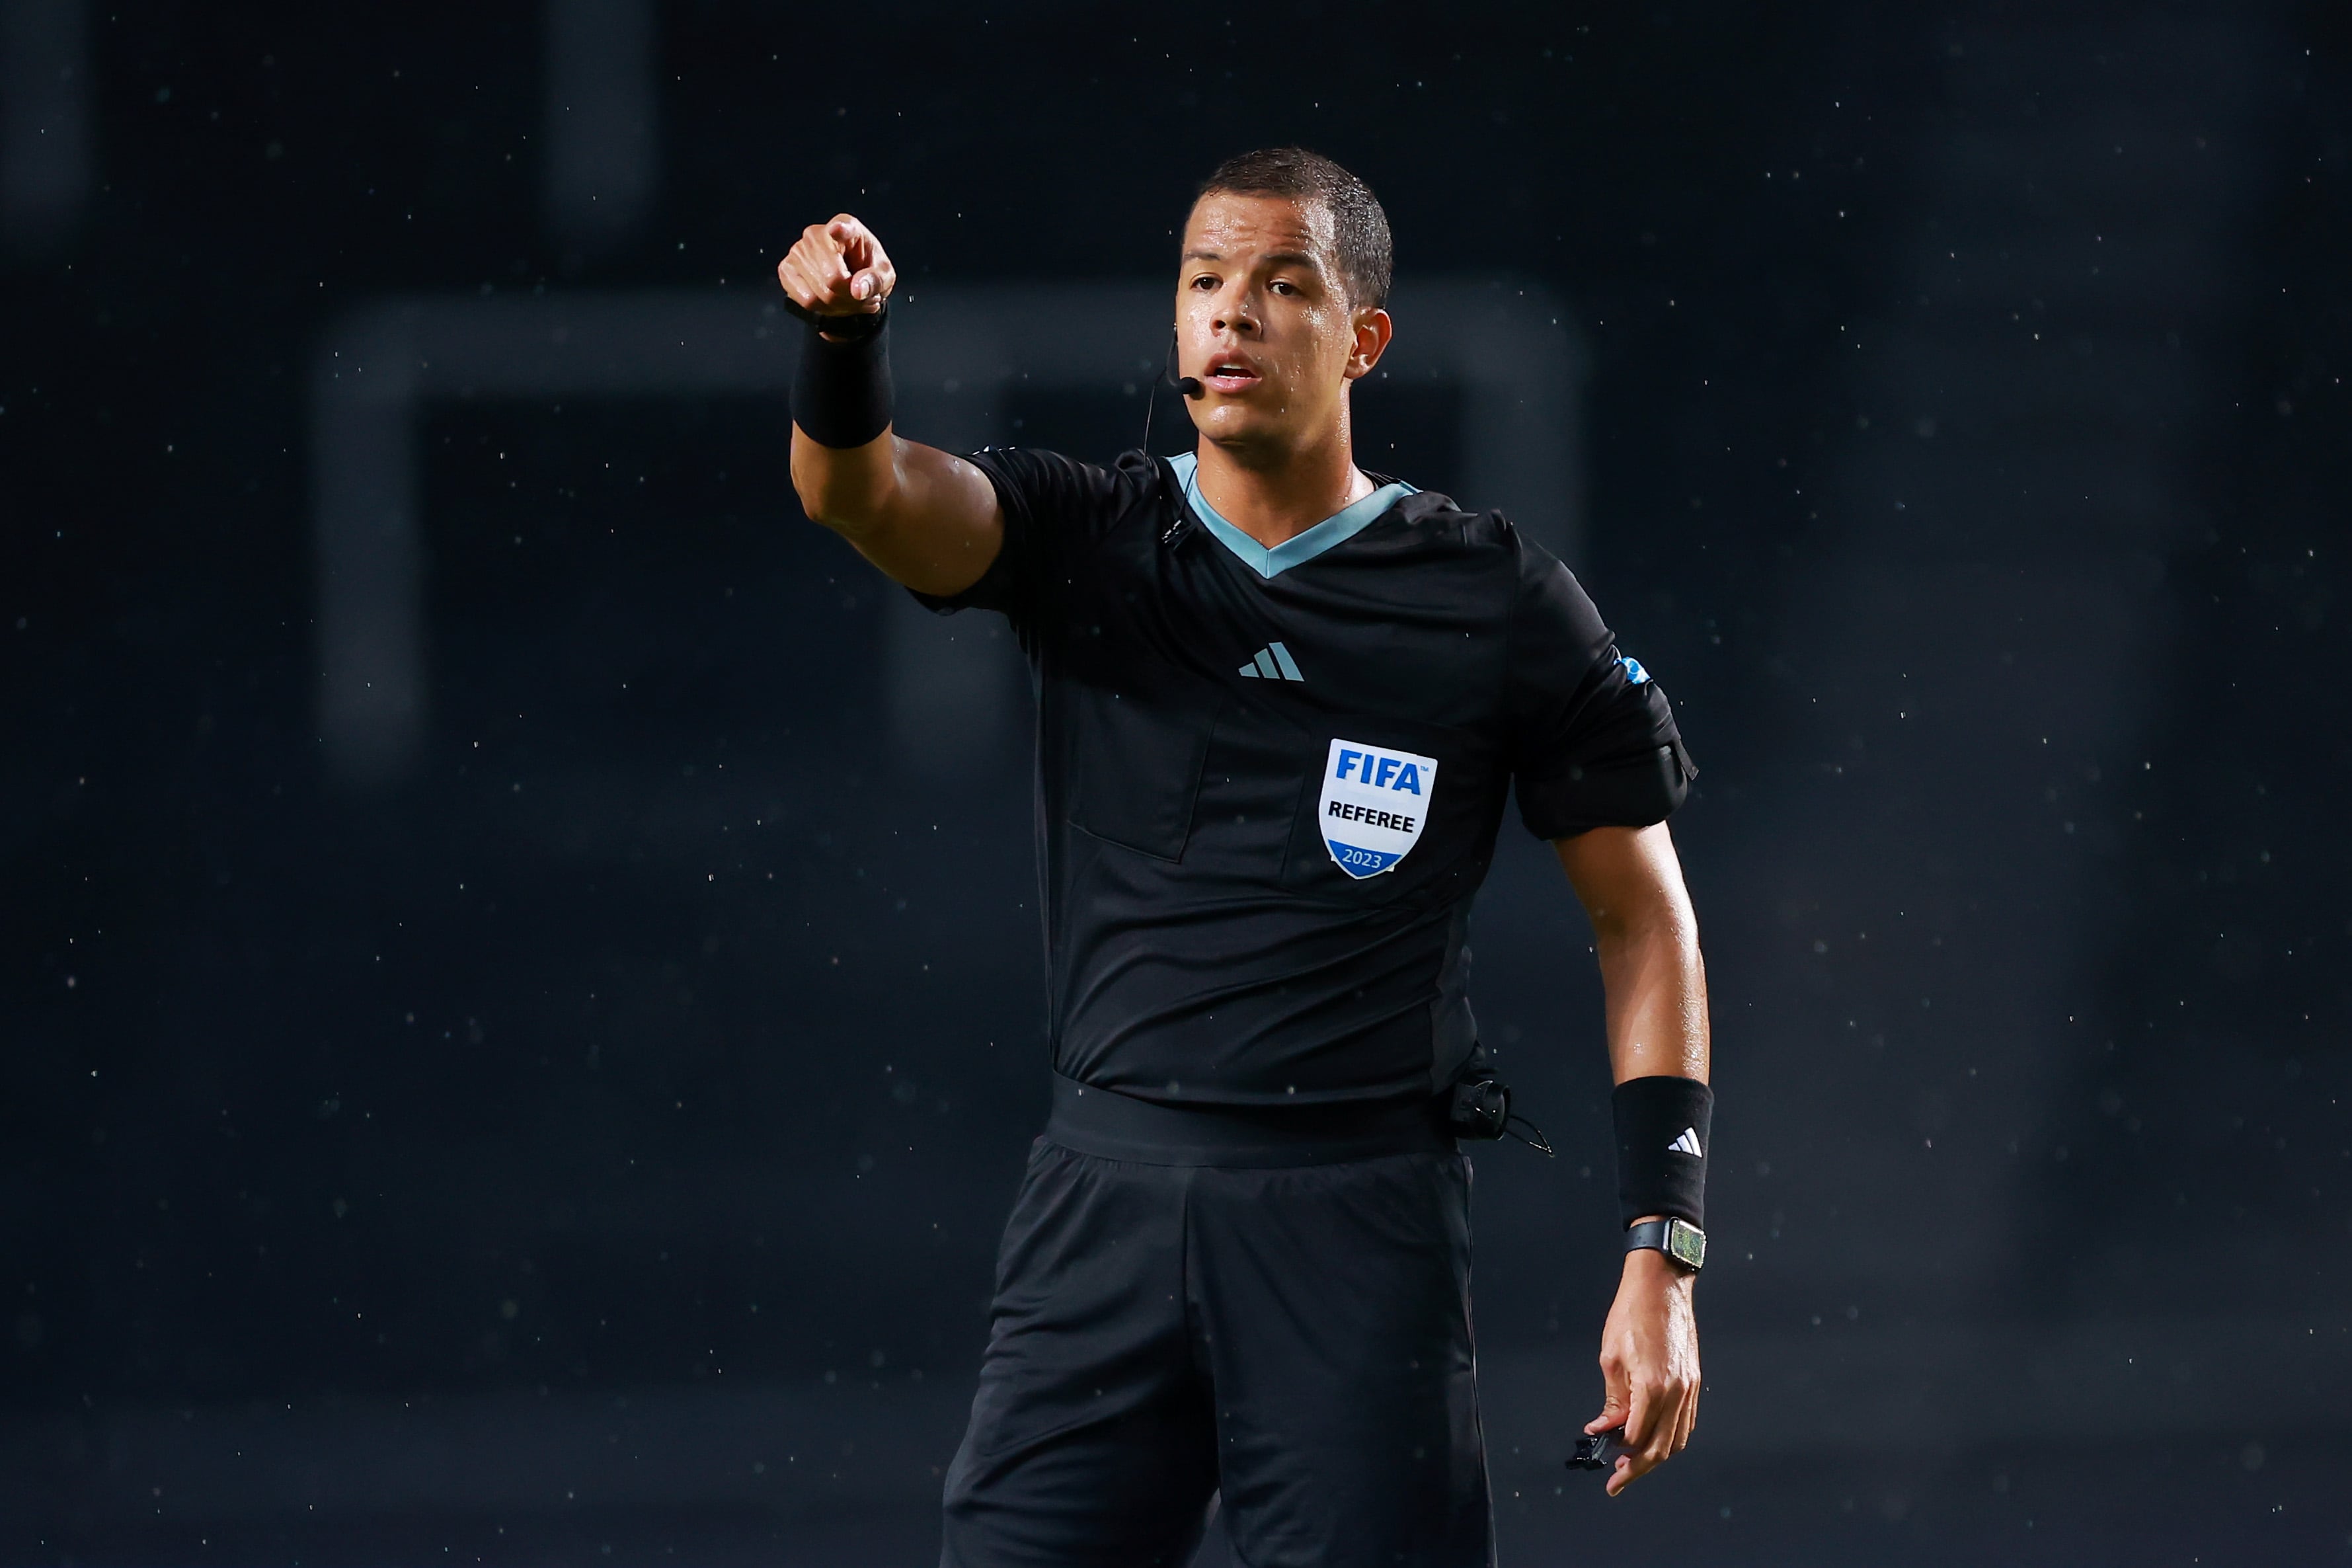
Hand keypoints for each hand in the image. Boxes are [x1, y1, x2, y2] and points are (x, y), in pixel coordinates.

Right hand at [776, 215, 895, 328]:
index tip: (837, 229)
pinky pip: (806, 301)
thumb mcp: (884, 275)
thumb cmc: (868, 270)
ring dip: (840, 307)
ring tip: (851, 300)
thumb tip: (857, 289)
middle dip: (851, 298)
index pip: (841, 227)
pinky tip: (834, 303)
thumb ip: (876, 280)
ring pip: (819, 295)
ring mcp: (798, 251)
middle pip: (833, 279)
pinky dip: (823, 310)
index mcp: (846, 226)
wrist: (853, 278)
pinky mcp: (786, 269)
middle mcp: (816, 234)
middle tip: (862, 298)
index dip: (839, 230)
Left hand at [1585, 1239, 1699, 1496]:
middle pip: (1660, 1448)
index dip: (1618, 1452)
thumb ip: (1613, 1400)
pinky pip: (1685, 1422)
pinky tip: (1653, 1439)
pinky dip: (1670, 1437)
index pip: (1637, 1437)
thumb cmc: (1632, 1313)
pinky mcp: (1693, 1380)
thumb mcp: (1611, 1357)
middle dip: (1637, 1470)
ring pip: (1677, 1439)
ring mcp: (1689, 1387)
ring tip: (1633, 1464)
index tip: (1602, 1458)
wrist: (1661, 1284)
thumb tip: (1605, 1427)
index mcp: (1652, 1386)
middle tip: (1616, 1481)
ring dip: (1656, 1457)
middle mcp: (1676, 1391)